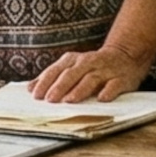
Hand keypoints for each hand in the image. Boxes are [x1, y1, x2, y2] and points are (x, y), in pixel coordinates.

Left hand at [28, 45, 149, 103]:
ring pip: (91, 79)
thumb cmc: (92, 66)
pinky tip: (102, 98)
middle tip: (50, 100)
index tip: (36, 95)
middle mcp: (88, 63)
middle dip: (60, 87)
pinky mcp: (120, 79)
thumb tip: (30, 88)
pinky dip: (108, 91)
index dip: (45, 82)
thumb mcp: (70, 67)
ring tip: (70, 100)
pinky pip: (114, 85)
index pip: (56, 70)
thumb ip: (51, 77)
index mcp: (73, 60)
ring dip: (80, 90)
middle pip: (71, 74)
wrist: (124, 56)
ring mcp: (105, 70)